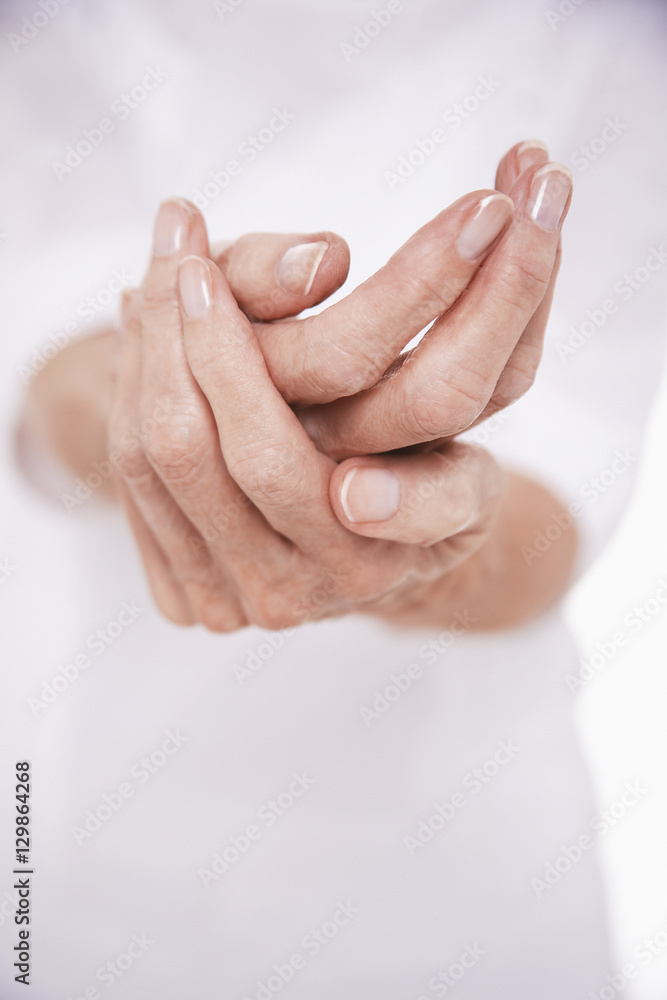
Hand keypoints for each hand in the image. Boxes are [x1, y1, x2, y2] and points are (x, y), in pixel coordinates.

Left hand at [107, 141, 574, 629]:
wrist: (381, 551)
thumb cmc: (433, 453)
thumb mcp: (488, 384)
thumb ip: (462, 316)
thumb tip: (318, 262)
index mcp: (395, 542)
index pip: (289, 451)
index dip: (230, 362)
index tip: (197, 274)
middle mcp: (315, 585)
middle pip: (207, 450)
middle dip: (181, 332)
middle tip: (176, 236)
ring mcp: (245, 603)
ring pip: (158, 461)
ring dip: (146, 351)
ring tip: (161, 265)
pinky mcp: (191, 603)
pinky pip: (133, 484)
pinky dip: (128, 393)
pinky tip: (143, 327)